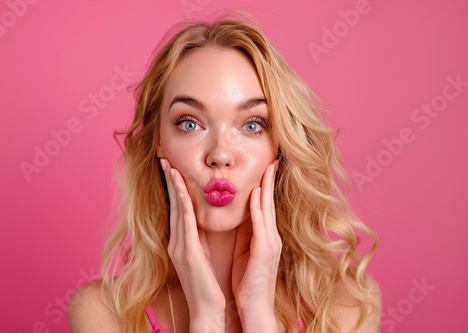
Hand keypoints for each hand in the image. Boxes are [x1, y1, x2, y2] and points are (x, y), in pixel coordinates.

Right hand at [160, 159, 225, 329]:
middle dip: (169, 181)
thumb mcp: (200, 255)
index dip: (173, 188)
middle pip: (172, 205)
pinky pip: (185, 224)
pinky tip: (181, 191)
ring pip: (177, 211)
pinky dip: (182, 206)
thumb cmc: (206, 284)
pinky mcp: (188, 253)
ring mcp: (179, 247)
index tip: (172, 169)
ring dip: (173, 187)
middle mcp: (176, 242)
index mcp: (180, 242)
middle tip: (165, 159)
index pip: (176, 209)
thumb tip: (198, 220)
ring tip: (169, 167)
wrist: (206, 310)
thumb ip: (197, 237)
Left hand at [231, 161, 280, 329]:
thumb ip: (247, 234)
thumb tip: (242, 217)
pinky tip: (254, 194)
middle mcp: (271, 237)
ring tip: (267, 168)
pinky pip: (260, 225)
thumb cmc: (248, 281)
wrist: (254, 307)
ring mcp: (270, 243)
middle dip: (270, 180)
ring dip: (265, 187)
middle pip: (270, 202)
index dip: (265, 186)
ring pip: (267, 209)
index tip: (265, 169)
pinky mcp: (264, 251)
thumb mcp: (247, 253)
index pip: (265, 206)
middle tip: (272, 160)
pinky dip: (257, 209)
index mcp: (265, 237)